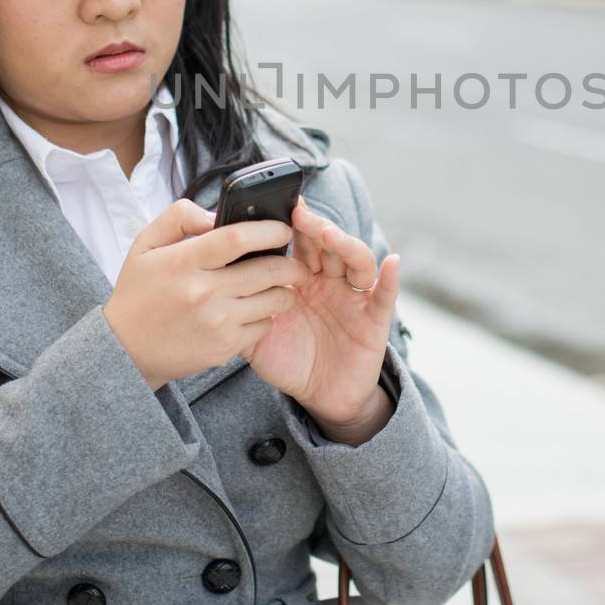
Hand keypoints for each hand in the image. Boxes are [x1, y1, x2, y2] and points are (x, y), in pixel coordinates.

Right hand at [101, 199, 314, 390]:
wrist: (125, 349)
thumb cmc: (139, 292)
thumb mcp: (146, 244)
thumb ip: (180, 217)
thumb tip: (216, 214)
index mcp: (184, 262)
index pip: (237, 238)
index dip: (268, 230)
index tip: (283, 229)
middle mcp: (203, 293)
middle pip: (266, 270)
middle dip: (291, 263)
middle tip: (297, 260)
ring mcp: (216, 323)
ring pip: (274, 301)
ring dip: (286, 290)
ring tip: (283, 284)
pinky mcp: (224, 347)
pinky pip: (264, 326)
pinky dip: (268, 316)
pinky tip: (259, 309)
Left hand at [244, 196, 401, 428]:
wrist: (321, 397)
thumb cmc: (290, 361)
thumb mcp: (257, 336)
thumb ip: (241, 311)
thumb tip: (212, 288)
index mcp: (302, 279)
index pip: (299, 244)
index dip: (290, 226)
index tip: (275, 207)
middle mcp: (330, 281)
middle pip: (326, 244)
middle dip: (314, 227)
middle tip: (298, 215)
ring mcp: (354, 296)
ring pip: (355, 260)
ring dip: (344, 244)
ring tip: (330, 235)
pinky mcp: (374, 318)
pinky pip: (385, 295)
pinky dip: (391, 278)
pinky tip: (392, 262)